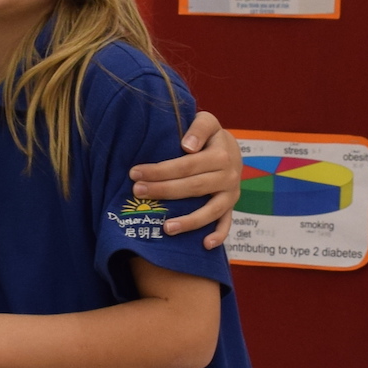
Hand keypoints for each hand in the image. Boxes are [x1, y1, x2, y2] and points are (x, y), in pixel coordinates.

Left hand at [132, 111, 245, 248]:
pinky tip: (204, 245)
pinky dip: (219, 235)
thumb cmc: (210, 135)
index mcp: (221, 155)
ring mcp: (231, 194)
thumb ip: (199, 128)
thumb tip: (187, 146)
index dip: (160, 170)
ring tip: (166, 228)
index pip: (186, 165)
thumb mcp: (207, 122)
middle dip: (163, 191)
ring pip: (211, 211)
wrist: (231, 148)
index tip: (135, 173)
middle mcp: (229, 176)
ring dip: (189, 221)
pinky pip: (227, 224)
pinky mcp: (232, 207)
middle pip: (193, 187)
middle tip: (138, 192)